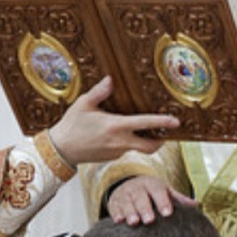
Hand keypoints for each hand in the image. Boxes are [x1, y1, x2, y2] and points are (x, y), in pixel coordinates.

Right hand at [48, 76, 179, 166]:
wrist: (61, 149)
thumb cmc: (72, 125)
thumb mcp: (84, 104)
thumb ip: (100, 92)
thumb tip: (111, 79)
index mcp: (116, 126)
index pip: (145, 124)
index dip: (162, 122)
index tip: (176, 121)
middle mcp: (120, 141)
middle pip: (150, 146)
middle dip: (161, 140)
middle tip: (165, 132)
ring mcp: (116, 152)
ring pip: (137, 148)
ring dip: (143, 141)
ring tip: (142, 129)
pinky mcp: (111, 157)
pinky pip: (125, 149)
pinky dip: (127, 142)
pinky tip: (119, 134)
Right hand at [107, 175, 195, 225]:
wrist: (129, 184)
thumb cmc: (152, 191)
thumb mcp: (164, 191)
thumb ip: (178, 198)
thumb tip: (196, 204)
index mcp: (152, 184)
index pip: (158, 191)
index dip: (163, 201)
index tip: (167, 213)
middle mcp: (138, 188)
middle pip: (141, 197)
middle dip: (145, 208)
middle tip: (149, 220)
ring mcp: (125, 195)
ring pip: (127, 202)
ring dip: (130, 212)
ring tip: (134, 222)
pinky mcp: (115, 202)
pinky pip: (115, 207)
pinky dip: (116, 213)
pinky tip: (119, 221)